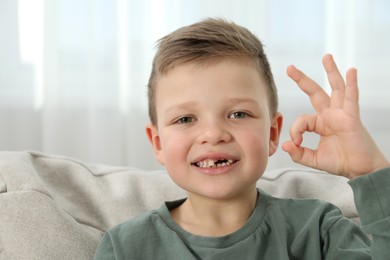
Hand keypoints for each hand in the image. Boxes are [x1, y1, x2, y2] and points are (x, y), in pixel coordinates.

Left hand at [282, 54, 388, 178]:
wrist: (360, 170)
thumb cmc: (341, 162)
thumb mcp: (314, 159)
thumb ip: (299, 154)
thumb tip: (285, 145)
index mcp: (320, 123)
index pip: (302, 120)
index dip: (295, 130)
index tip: (296, 143)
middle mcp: (330, 115)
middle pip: (315, 92)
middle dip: (302, 79)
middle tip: (290, 67)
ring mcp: (342, 114)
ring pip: (335, 88)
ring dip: (331, 72)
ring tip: (326, 57)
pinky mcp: (352, 118)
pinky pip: (352, 98)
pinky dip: (352, 84)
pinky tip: (351, 71)